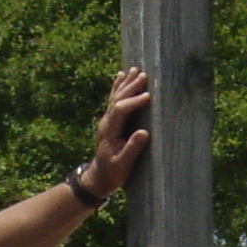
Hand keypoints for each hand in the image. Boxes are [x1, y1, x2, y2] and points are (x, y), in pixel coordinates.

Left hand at [78, 67, 151, 197]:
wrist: (99, 176)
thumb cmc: (113, 172)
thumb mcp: (123, 164)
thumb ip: (132, 149)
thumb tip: (144, 132)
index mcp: (109, 131)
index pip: (120, 110)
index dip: (133, 102)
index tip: (147, 96)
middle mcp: (106, 122)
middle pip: (117, 99)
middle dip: (130, 87)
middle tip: (143, 75)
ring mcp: (107, 120)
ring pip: (115, 97)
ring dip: (125, 83)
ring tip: (135, 69)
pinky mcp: (110, 121)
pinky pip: (114, 100)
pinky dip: (118, 87)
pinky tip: (121, 75)